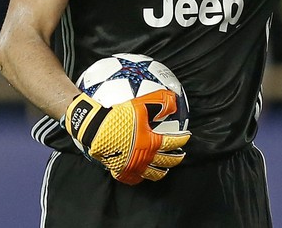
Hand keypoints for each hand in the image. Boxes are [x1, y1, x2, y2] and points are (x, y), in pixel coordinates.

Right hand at [63, 89, 190, 184]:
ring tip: (166, 168)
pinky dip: (141, 177)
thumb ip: (160, 103)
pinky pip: (133, 179)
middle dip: (176, 158)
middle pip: (166, 161)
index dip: (182, 139)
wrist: (95, 128)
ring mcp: (133, 166)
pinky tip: (143, 174)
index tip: (186, 136)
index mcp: (152, 142)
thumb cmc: (119, 117)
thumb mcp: (141, 105)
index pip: (173, 143)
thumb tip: (173, 103)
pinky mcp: (120, 170)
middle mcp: (145, 157)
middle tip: (180, 155)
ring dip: (161, 171)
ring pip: (152, 174)